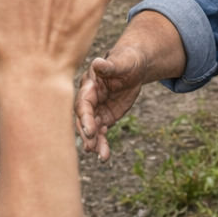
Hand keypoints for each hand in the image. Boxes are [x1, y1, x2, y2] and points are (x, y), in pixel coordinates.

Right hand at [77, 45, 153, 160]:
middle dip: (87, 133)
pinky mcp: (105, 117)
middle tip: (91, 147)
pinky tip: (104, 155)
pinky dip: (102, 144)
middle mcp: (90, 98)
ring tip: (102, 156)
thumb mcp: (123, 62)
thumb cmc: (127, 60)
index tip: (90, 131)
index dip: (85, 117)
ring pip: (91, 129)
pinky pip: (101, 132)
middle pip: (84, 119)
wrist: (134, 66)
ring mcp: (97, 109)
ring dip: (94, 143)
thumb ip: (109, 66)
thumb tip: (97, 62)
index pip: (83, 103)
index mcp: (90, 85)